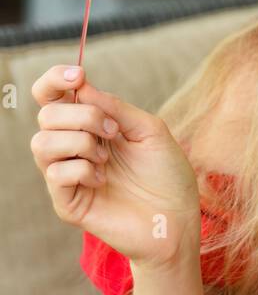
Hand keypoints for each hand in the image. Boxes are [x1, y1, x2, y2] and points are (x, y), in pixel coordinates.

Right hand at [30, 63, 202, 266]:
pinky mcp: (67, 203)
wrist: (178, 219)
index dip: (54, 80)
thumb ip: (116, 107)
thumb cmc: (168, 175)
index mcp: (90, 127)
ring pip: (41, 144)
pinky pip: (55, 174)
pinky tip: (103, 180)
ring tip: (107, 158)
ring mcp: (68, 176)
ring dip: (79, 143)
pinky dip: (81, 170)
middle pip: (46, 115)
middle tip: (114, 131)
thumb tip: (81, 88)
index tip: (78, 76)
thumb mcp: (150, 130)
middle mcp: (73, 148)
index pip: (52, 97)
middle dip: (82, 115)